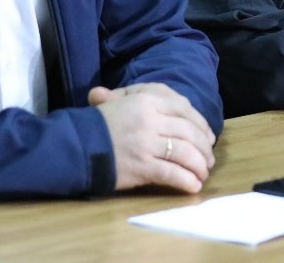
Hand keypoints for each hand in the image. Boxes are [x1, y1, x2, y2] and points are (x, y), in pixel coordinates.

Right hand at [88, 83, 216, 193]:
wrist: (74, 146)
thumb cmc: (97, 124)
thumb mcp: (119, 101)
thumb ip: (144, 96)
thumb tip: (167, 96)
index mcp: (147, 100)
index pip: (185, 109)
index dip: (201, 124)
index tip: (208, 136)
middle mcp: (151, 119)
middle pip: (189, 132)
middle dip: (204, 148)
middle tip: (208, 160)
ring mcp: (147, 144)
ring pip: (185, 153)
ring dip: (199, 166)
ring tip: (202, 174)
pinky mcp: (142, 167)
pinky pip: (172, 174)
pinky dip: (186, 181)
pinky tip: (193, 186)